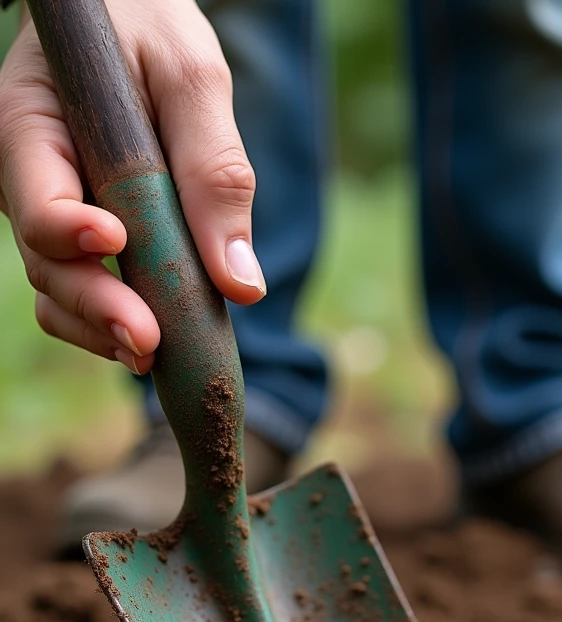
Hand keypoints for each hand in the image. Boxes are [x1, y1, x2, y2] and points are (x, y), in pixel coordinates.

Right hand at [0, 0, 264, 373]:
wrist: (133, 20)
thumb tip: (241, 285)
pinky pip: (86, 298)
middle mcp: (31, 181)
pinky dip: (115, 326)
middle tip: (148, 342)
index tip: (117, 240)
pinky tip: (157, 344)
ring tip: (156, 358)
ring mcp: (54, 218)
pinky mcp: (83, 244)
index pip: (34, 196)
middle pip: (48, 263)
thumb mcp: (191, 75)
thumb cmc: (152, 28)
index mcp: (31, 124)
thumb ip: (213, 169)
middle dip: (97, 306)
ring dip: (105, 331)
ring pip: (62, 294)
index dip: (70, 230)